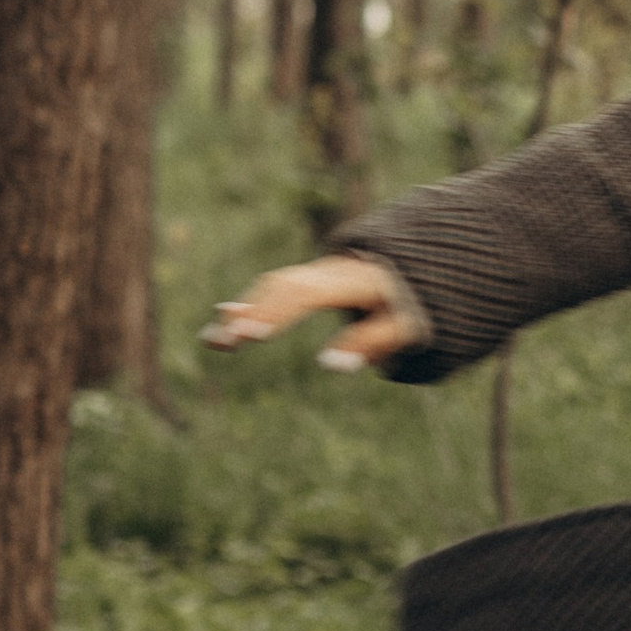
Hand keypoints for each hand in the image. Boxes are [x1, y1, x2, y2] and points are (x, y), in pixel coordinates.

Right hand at [200, 254, 415, 368]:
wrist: (416, 265)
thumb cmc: (411, 302)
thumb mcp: (404, 324)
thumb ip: (371, 342)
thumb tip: (328, 365)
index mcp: (354, 279)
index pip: (307, 292)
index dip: (277, 311)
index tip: (251, 334)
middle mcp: (329, 270)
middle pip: (282, 286)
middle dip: (252, 313)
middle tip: (223, 341)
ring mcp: (317, 272)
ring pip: (273, 285)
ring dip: (244, 312)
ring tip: (214, 340)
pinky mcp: (310, 280)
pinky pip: (275, 288)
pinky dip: (250, 306)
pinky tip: (223, 321)